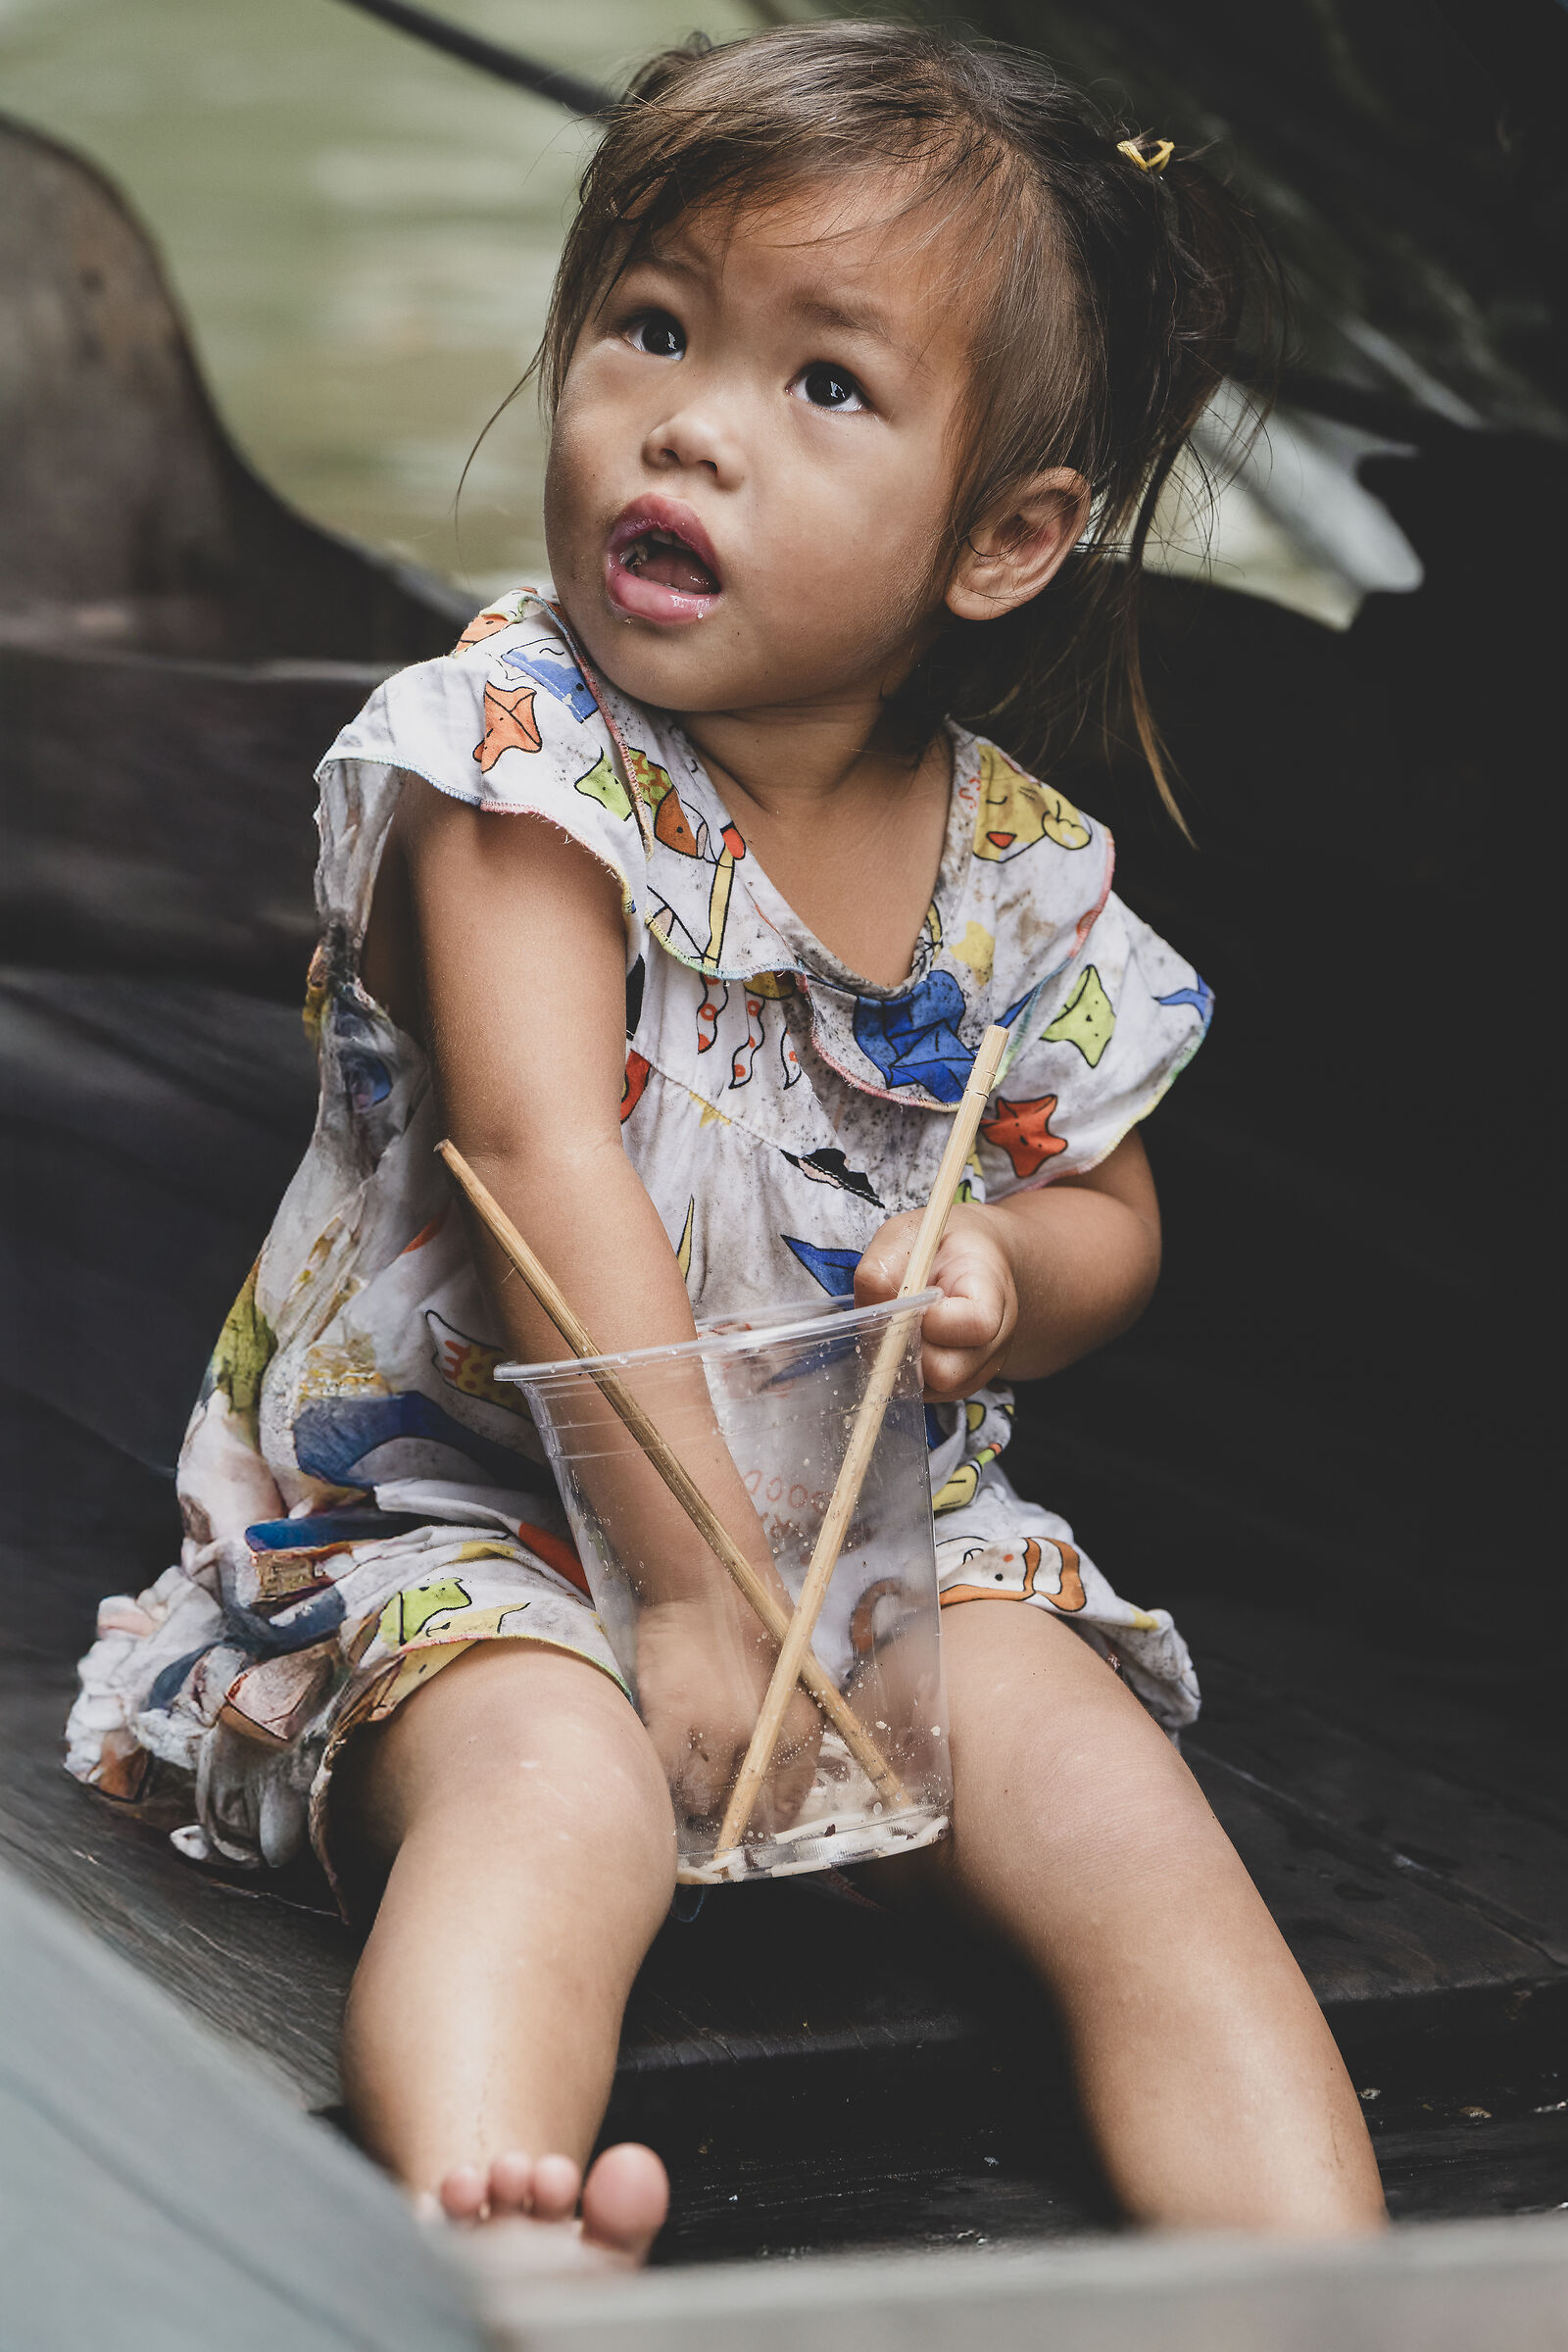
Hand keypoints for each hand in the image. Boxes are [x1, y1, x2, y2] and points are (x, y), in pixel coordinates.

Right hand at [634, 1590, 822, 1836]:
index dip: (768, 1818)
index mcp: (802, 1726)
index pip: (789, 1799)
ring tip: (682, 1784)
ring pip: (698, 1796)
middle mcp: (763, 1735)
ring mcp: (714, 1728)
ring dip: (689, 1796)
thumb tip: (777, 1773)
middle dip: (727, 1815)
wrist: (710, 1577)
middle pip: (742, 1806)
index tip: (753, 1821)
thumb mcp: (797, 1672)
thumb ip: (790, 1725)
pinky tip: (657, 1766)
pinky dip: (657, 1775)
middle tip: (711, 1810)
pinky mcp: (671, 1716)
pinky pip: (661, 1770)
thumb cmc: (756, 1615)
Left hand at [854, 1203, 1017, 1398]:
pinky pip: (924, 1395)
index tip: (914, 1297)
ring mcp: (979, 1368)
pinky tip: (908, 1340)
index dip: (934, 1320)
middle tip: (898, 1315)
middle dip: (908, 1347)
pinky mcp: (960, 1386)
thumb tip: (870, 1312)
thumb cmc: (939, 1244)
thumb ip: (882, 1268)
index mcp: (992, 1291)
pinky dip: (905, 1372)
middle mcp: (995, 1339)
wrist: (971, 1261)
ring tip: (904, 1325)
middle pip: (948, 1372)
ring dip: (903, 1361)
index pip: (976, 1325)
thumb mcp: (906, 1234)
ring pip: (931, 1389)